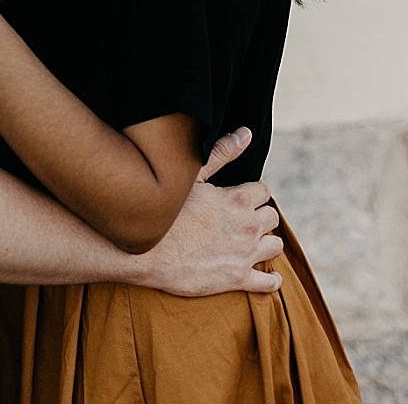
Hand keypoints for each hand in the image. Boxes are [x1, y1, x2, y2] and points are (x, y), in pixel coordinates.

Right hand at [131, 128, 281, 296]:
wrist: (143, 252)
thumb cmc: (162, 212)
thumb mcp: (189, 177)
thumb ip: (221, 154)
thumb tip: (246, 134)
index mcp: (238, 200)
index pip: (262, 190)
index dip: (250, 192)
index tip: (238, 195)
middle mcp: (248, 227)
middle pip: (271, 217)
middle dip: (259, 214)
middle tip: (241, 217)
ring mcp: (245, 255)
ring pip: (274, 245)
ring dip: (265, 241)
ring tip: (250, 241)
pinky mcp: (238, 279)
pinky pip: (268, 282)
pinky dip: (270, 279)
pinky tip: (266, 275)